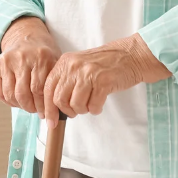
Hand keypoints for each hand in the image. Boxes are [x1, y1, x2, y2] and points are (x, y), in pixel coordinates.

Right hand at [0, 17, 61, 115]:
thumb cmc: (44, 55)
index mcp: (41, 56)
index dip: (43, 107)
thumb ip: (54, 84)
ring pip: (11, 95)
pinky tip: (17, 101)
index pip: (40, 90)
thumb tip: (56, 114)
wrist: (27, 36)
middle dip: (31, 108)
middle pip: (24, 94)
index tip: (47, 115)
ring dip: (20, 106)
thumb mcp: (54, 63)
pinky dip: (8, 102)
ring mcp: (7, 60)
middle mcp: (22, 56)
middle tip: (37, 111)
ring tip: (28, 106)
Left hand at [43, 34, 169, 129]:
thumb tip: (52, 108)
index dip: (49, 108)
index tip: (51, 122)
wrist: (130, 55)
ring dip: (84, 109)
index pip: (47, 89)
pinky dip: (96, 109)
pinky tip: (100, 102)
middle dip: (68, 111)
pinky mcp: (103, 82)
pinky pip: (93, 106)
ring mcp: (89, 73)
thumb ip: (65, 81)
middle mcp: (74, 66)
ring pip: (76, 105)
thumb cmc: (105, 64)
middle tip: (77, 110)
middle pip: (59, 99)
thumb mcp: (79, 66)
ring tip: (91, 102)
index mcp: (65, 62)